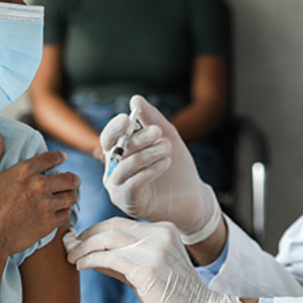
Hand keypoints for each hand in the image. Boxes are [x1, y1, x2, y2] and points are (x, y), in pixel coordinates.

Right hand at [0, 135, 78, 257]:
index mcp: (24, 171)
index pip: (51, 158)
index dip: (59, 157)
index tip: (62, 158)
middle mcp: (40, 185)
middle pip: (69, 178)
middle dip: (72, 179)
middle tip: (72, 182)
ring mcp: (47, 205)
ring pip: (72, 196)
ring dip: (70, 196)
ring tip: (68, 198)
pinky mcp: (50, 223)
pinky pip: (67, 215)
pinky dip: (66, 213)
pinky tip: (61, 213)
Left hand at [66, 219, 240, 302]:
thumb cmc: (175, 298)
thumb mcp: (146, 272)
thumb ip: (122, 261)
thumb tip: (90, 256)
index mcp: (163, 231)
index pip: (120, 223)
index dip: (95, 230)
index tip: (79, 241)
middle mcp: (160, 235)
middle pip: (112, 228)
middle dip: (85, 237)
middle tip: (69, 248)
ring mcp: (155, 250)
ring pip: (109, 239)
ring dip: (84, 247)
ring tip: (71, 257)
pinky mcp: (148, 269)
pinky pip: (111, 259)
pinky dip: (91, 260)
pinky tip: (81, 266)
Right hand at [96, 96, 221, 242]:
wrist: (193, 197)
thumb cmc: (177, 168)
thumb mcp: (167, 137)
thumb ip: (152, 119)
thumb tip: (135, 99)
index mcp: (119, 155)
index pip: (109, 138)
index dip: (115, 128)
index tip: (127, 118)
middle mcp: (114, 171)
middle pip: (117, 151)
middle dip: (138, 139)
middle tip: (158, 132)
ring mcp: (119, 189)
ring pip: (125, 167)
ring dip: (148, 154)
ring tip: (167, 149)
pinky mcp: (129, 203)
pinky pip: (133, 184)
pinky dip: (149, 171)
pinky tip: (165, 163)